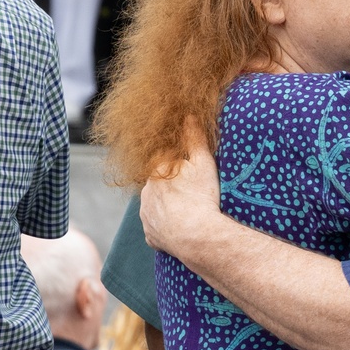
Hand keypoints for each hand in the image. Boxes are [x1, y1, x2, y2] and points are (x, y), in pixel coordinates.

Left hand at [140, 134, 222, 256]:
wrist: (197, 235)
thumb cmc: (201, 196)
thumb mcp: (203, 162)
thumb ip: (194, 137)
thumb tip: (188, 115)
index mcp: (156, 171)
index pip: (164, 162)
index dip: (178, 166)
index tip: (190, 173)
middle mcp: (146, 192)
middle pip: (159, 184)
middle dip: (172, 186)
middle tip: (192, 192)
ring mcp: (146, 215)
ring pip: (156, 206)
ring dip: (168, 206)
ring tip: (188, 211)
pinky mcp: (150, 235)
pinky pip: (157, 227)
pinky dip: (167, 227)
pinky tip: (181, 227)